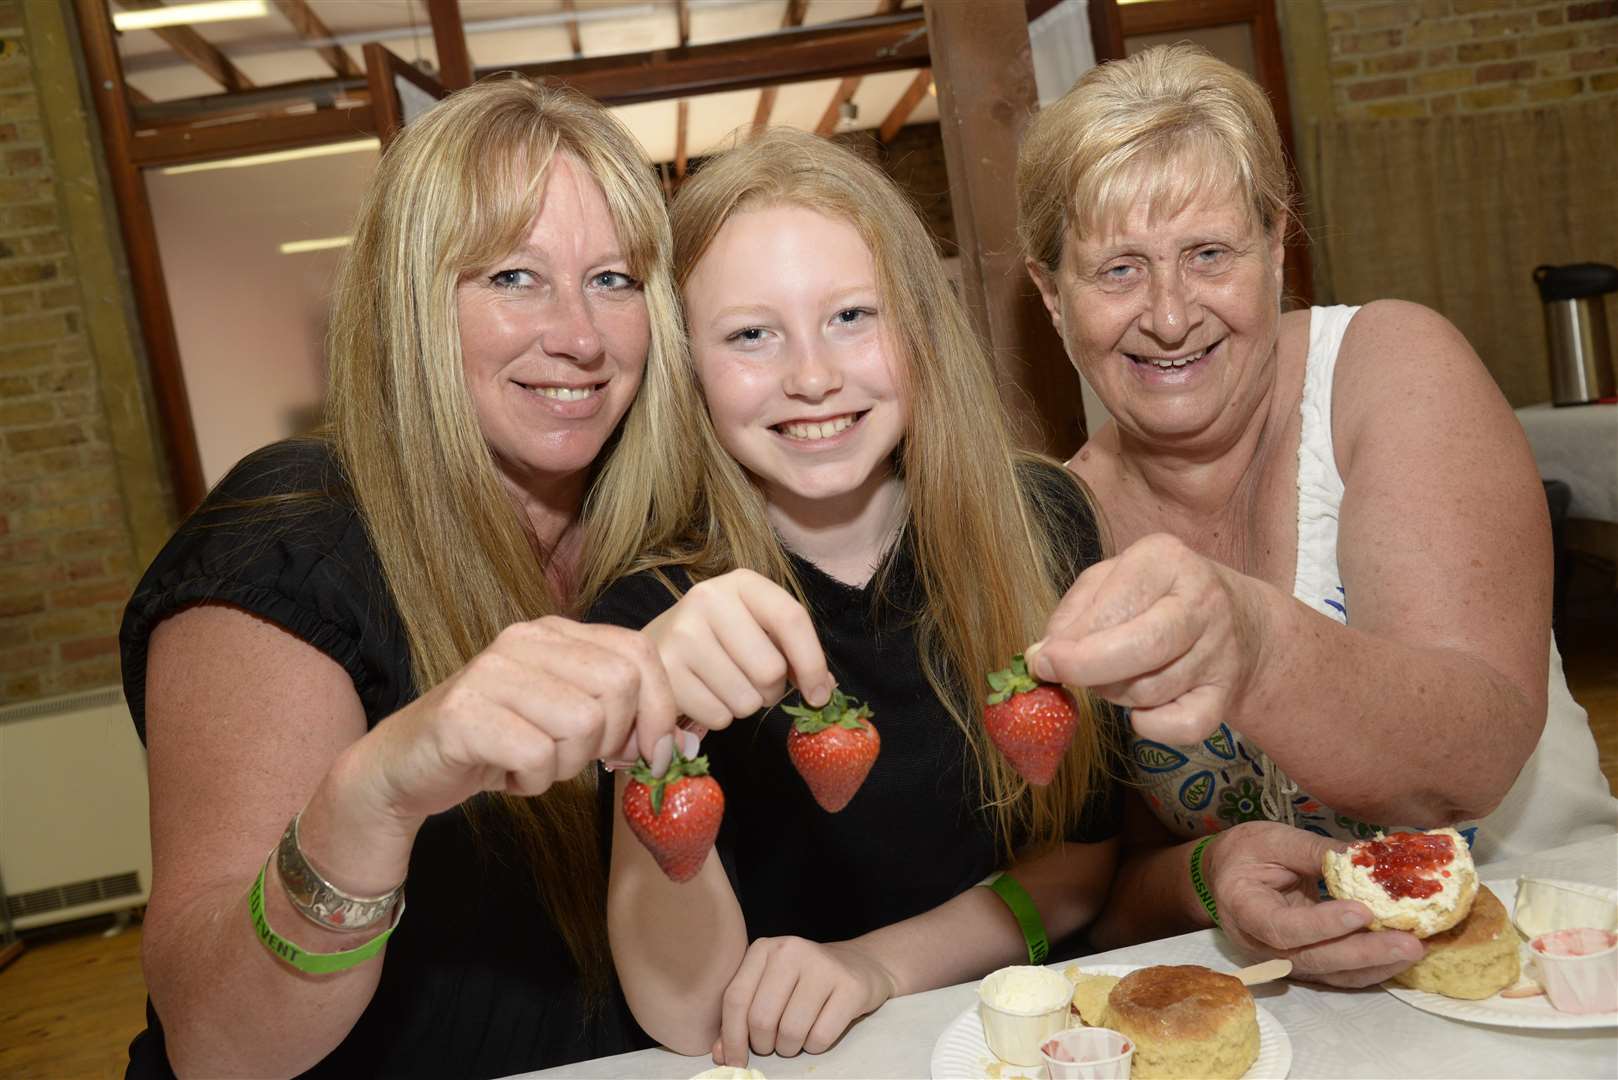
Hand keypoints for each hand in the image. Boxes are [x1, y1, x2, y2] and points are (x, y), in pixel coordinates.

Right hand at [360, 617, 677, 824]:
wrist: (406, 767)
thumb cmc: (497, 743)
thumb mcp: (565, 719)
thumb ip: (618, 716)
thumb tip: (678, 744)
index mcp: (553, 632)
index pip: (639, 652)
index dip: (660, 708)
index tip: (651, 752)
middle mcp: (523, 640)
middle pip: (619, 686)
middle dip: (612, 740)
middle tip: (575, 759)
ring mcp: (491, 673)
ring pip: (583, 724)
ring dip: (566, 764)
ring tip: (533, 763)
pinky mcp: (464, 714)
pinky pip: (537, 756)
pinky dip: (531, 782)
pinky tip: (507, 776)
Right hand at [644, 569, 833, 730]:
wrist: (655, 647)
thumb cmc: (721, 639)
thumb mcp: (757, 628)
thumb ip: (795, 652)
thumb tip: (824, 691)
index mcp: (741, 583)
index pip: (791, 618)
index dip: (812, 663)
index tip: (819, 694)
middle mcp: (708, 599)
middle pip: (771, 669)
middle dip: (772, 690)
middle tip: (755, 682)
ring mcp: (682, 634)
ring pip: (746, 699)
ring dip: (745, 704)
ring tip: (726, 685)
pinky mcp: (665, 671)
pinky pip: (718, 717)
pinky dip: (719, 716)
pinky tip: (705, 694)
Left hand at [712, 937, 896, 1066]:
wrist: (859, 965)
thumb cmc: (804, 982)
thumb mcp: (769, 989)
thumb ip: (741, 1017)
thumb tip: (721, 1054)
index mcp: (764, 948)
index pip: (735, 998)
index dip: (731, 1037)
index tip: (734, 1061)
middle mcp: (792, 950)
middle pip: (761, 1018)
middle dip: (763, 1044)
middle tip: (772, 1044)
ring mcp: (823, 966)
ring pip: (791, 1031)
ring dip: (789, 1048)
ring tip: (795, 1038)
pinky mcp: (850, 986)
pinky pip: (821, 1036)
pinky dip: (815, 1046)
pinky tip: (817, 1033)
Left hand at [1027, 533, 1264, 745]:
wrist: (1238, 622)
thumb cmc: (1156, 597)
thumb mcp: (1112, 580)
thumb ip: (1075, 611)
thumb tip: (1043, 656)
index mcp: (1166, 560)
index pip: (1116, 605)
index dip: (1072, 641)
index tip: (1042, 659)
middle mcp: (1201, 601)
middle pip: (1143, 646)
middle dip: (1087, 668)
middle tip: (1053, 674)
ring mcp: (1220, 650)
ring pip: (1150, 690)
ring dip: (1115, 692)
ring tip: (1113, 676)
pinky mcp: (1226, 693)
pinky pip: (1182, 726)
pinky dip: (1151, 725)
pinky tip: (1141, 708)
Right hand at [1208, 822, 1423, 987]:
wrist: (1225, 874)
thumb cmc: (1247, 852)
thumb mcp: (1275, 840)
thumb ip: (1317, 852)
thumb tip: (1367, 859)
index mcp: (1244, 908)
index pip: (1282, 927)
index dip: (1322, 925)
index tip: (1362, 911)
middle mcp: (1259, 945)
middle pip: (1312, 959)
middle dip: (1363, 953)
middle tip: (1409, 943)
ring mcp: (1280, 961)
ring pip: (1329, 974)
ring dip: (1374, 965)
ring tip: (1413, 950)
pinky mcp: (1301, 965)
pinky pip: (1337, 975)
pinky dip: (1370, 969)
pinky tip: (1398, 956)